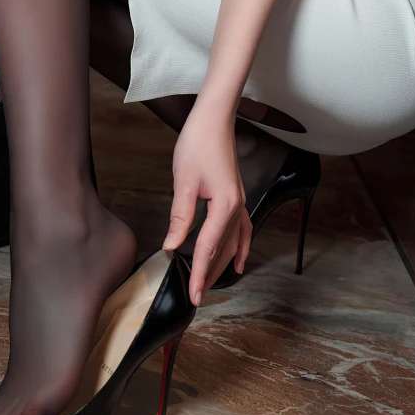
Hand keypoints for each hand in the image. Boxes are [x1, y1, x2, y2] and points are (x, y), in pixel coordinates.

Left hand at [161, 96, 251, 304]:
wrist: (214, 118)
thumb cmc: (198, 144)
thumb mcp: (184, 182)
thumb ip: (180, 217)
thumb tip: (171, 245)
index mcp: (225, 206)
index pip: (208, 248)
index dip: (198, 273)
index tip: (193, 295)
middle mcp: (237, 207)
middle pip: (223, 250)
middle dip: (210, 274)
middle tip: (197, 296)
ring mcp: (239, 201)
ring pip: (234, 242)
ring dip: (223, 264)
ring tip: (211, 283)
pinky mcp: (236, 195)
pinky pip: (242, 229)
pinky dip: (241, 247)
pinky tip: (237, 260)